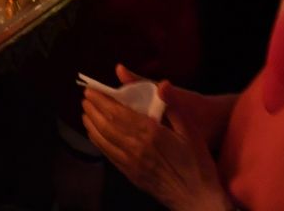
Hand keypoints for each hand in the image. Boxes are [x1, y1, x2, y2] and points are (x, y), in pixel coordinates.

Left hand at [84, 65, 230, 210]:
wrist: (197, 200)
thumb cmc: (197, 163)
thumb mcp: (191, 130)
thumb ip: (174, 105)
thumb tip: (163, 83)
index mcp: (150, 133)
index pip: (118, 112)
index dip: (102, 100)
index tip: (92, 90)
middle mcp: (136, 148)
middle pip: (106, 124)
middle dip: (93, 108)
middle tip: (86, 96)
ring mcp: (131, 163)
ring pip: (103, 140)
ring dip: (91, 123)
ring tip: (86, 111)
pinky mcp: (130, 175)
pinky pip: (108, 155)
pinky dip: (97, 141)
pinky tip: (94, 134)